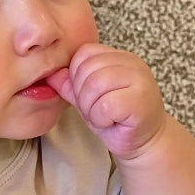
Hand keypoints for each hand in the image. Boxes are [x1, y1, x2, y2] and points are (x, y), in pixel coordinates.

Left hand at [49, 43, 166, 161]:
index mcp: (118, 57)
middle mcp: (131, 63)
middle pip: (87, 68)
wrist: (144, 142)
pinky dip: (100, 118)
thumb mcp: (87, 99)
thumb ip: (70, 85)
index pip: (84, 53)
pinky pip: (105, 105)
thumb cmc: (117, 119)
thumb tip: (50, 74)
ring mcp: (139, 80)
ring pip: (95, 85)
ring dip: (90, 108)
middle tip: (95, 110)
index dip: (77, 77)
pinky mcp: (140, 101)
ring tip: (102, 116)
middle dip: (82, 95)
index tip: (87, 96)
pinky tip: (111, 122)